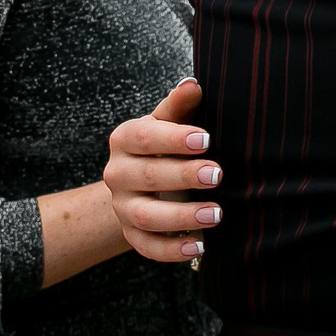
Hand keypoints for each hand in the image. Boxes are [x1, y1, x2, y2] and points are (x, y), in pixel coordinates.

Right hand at [103, 80, 222, 262]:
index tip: (206, 139)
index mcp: (125, 139)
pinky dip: (173, 250)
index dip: (174, 138)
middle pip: (148, 177)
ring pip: (146, 216)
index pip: (145, 137)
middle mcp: (117, 174)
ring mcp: (122, 207)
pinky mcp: (132, 234)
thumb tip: (193, 84)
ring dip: (182, 216)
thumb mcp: (171, 121)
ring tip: (217, 214)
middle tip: (218, 174)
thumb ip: (180, 105)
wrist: (146, 182)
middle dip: (184, 176)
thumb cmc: (167, 143)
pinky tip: (201, 246)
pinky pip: (148, 246)